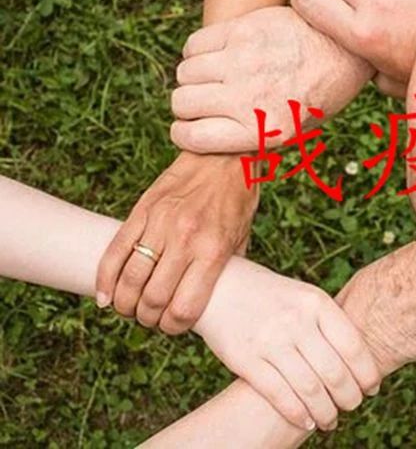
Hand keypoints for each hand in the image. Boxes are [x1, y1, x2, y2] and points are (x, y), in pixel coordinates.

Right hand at [96, 152, 256, 333]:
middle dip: (148, 318)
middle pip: (152, 299)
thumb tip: (214, 301)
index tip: (172, 327)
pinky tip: (105, 296)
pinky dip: (105, 279)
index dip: (174, 327)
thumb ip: (226, 270)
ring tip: (129, 308)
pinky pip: (115, 251)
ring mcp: (160, 224)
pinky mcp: (142, 210)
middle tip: (150, 318)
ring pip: (129, 279)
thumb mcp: (241, 238)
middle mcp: (185, 240)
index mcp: (213, 251)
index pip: (184, 308)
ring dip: (125, 303)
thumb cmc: (236, 200)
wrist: (223, 156)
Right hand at [170, 6, 372, 153]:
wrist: (344, 49)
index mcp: (262, 130)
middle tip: (203, 102)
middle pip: (182, 103)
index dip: (184, 135)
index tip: (190, 129)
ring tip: (212, 78)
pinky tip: (215, 56)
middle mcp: (248, 97)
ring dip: (192, 78)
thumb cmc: (318, 95)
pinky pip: (194, 45)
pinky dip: (196, 53)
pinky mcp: (241, 30)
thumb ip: (251, 136)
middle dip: (187, 107)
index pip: (193, 138)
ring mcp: (242, 61)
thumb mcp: (293, 131)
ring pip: (184, 73)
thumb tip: (209, 138)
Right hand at [194, 257, 380, 431]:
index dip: (367, 374)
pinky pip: (279, 395)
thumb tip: (361, 363)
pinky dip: (298, 414)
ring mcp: (270, 340)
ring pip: (310, 390)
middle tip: (352, 406)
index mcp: (316, 302)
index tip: (371, 388)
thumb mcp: (304, 297)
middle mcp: (295, 320)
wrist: (220, 286)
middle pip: (335, 373)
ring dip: (326, 413)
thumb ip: (329, 324)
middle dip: (350, 398)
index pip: (353, 347)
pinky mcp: (246, 359)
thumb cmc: (272, 296)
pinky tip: (307, 421)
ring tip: (330, 420)